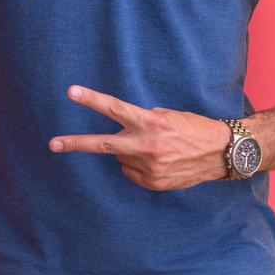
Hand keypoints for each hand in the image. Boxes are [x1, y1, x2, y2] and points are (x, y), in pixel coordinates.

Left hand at [48, 85, 229, 190]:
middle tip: (52, 144)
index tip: (71, 92)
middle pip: (103, 144)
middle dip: (75, 144)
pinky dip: (137, 165)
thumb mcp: (167, 116)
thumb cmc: (194, 128)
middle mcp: (147, 146)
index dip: (92, 100)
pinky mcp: (154, 182)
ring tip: (153, 147)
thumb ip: (141, 122)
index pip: (115, 109)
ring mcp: (150, 167)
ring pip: (121, 157)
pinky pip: (132, 172)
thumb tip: (120, 131)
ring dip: (128, 151)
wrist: (222, 154)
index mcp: (151, 123)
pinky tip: (158, 160)